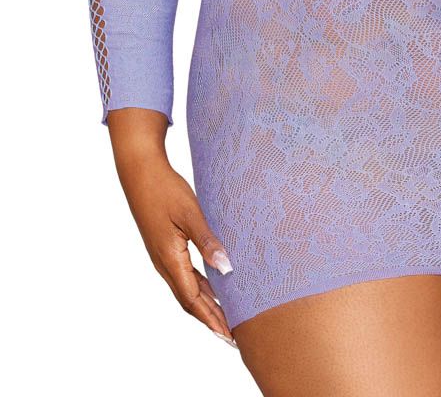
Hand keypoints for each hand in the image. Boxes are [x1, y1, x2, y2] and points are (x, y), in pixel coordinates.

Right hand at [115, 150, 238, 347]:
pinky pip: (184, 275)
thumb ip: (208, 241)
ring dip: (206, 305)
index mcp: (169, 259)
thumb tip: (226, 268)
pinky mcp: (165, 247)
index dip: (212, 319)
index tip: (229, 335)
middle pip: (190, 301)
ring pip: (187, 289)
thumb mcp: (190, 213)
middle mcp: (164, 263)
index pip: (193, 300)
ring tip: (226, 318)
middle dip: (211, 319)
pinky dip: (200, 287)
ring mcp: (163, 256)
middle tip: (232, 335)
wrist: (140, 172)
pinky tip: (213, 287)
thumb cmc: (165, 189)